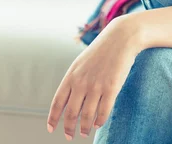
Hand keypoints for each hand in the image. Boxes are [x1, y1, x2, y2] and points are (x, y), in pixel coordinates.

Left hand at [46, 17, 141, 139]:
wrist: (120, 38)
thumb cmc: (101, 51)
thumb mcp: (81, 63)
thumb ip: (74, 81)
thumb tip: (68, 102)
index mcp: (71, 75)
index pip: (57, 103)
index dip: (53, 118)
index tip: (51, 129)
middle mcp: (81, 82)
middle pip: (71, 114)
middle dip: (69, 128)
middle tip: (69, 136)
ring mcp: (96, 86)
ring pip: (87, 117)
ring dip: (84, 128)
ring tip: (84, 132)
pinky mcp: (111, 88)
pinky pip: (103, 112)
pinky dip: (99, 122)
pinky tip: (98, 124)